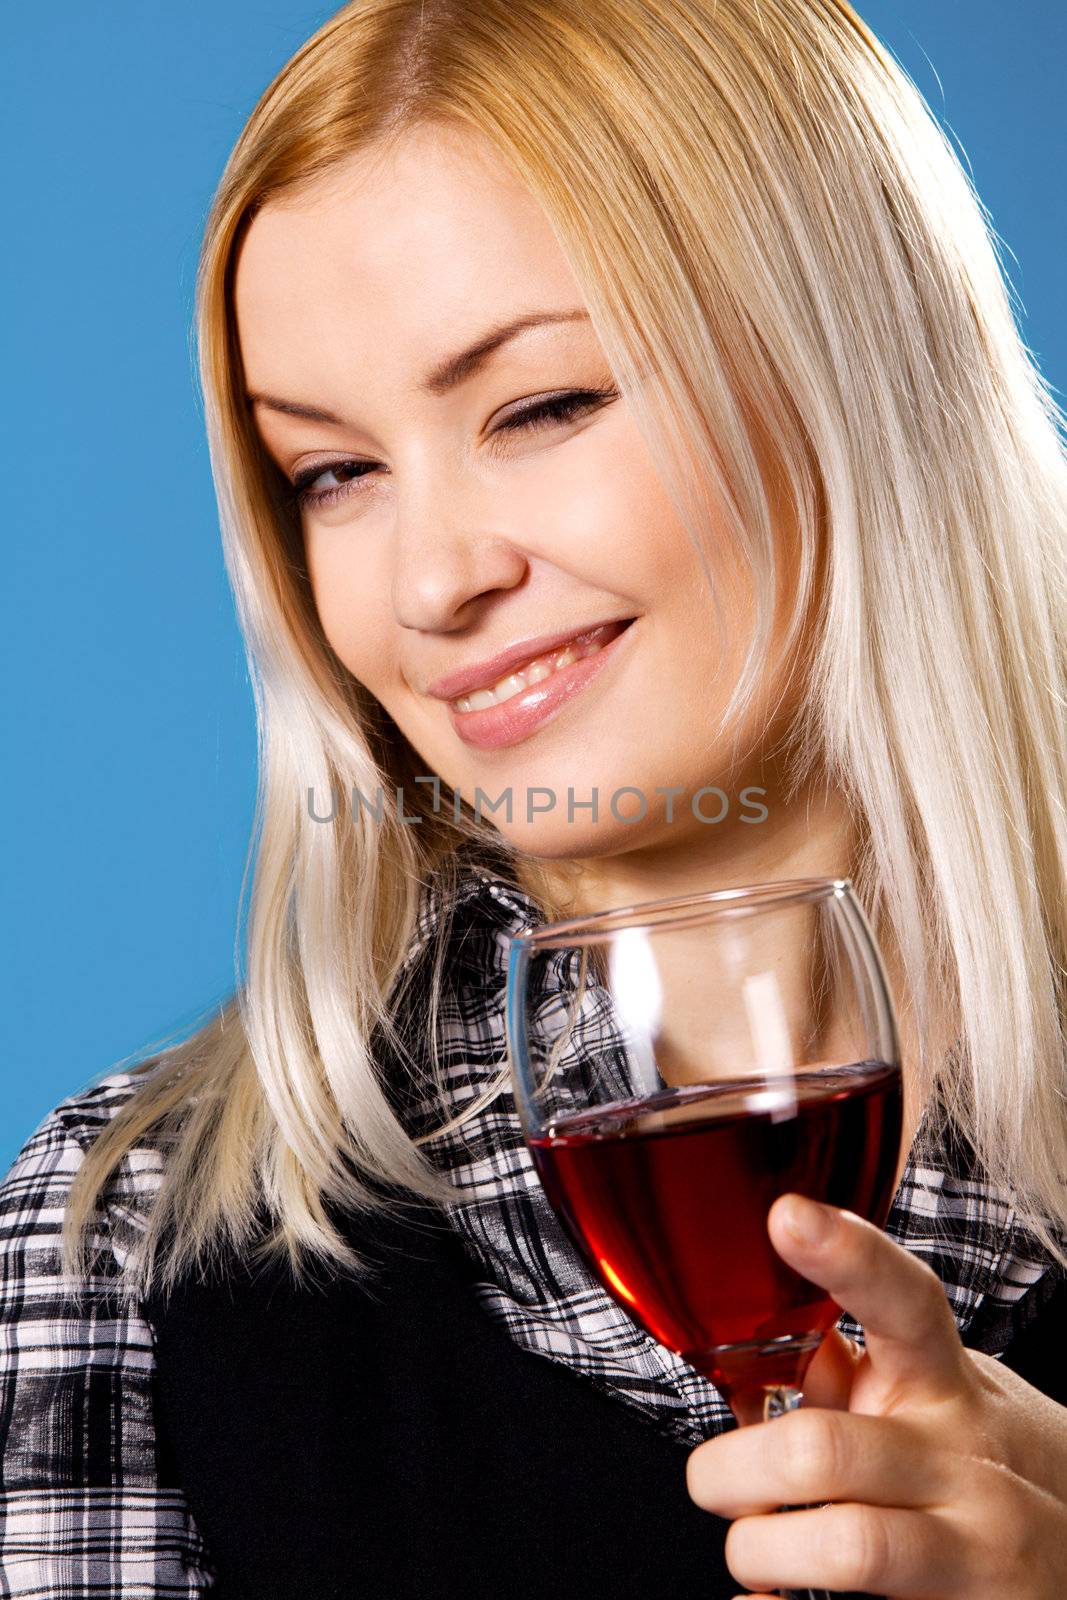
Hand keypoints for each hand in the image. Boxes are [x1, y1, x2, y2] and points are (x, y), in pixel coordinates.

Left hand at [685, 1193, 1066, 1597]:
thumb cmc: (985, 1461)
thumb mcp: (934, 1398)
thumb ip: (851, 1374)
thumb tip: (752, 1349)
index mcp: (944, 1381)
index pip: (901, 1302)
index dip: (846, 1255)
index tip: (786, 1215)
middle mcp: (965, 1458)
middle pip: (826, 1448)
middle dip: (735, 1469)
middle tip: (709, 1481)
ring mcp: (979, 1548)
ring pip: (849, 1546)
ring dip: (762, 1549)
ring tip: (750, 1548)